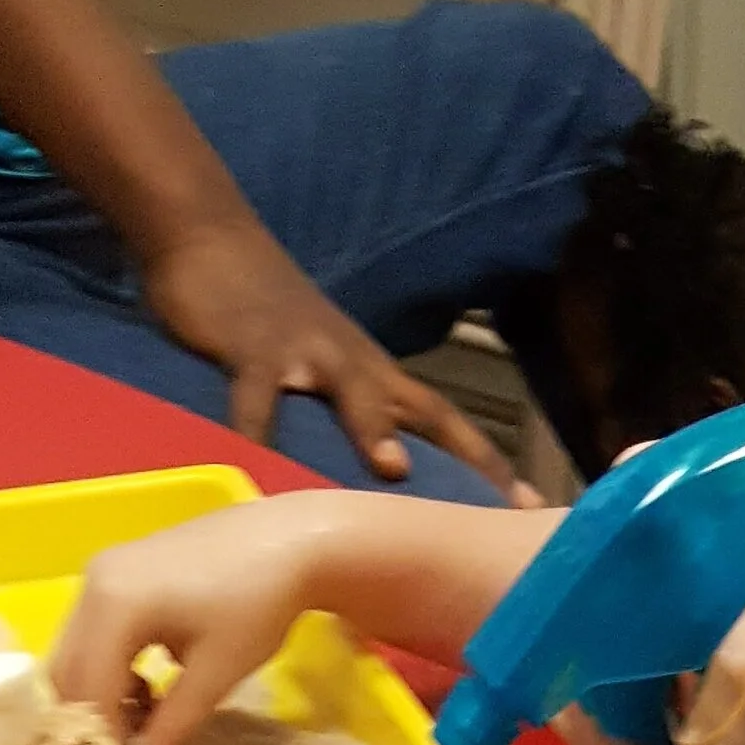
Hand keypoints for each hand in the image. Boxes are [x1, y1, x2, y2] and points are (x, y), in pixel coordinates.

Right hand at [55, 498, 351, 744]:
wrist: (288, 540)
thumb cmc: (257, 604)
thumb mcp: (218, 674)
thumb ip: (175, 720)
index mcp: (115, 605)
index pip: (89, 689)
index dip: (104, 738)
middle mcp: (94, 583)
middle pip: (69, 669)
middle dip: (94, 717)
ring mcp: (103, 572)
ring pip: (78, 650)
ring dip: (101, 692)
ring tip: (146, 724)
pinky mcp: (119, 571)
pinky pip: (94, 630)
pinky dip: (110, 665)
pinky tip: (148, 687)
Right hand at [142, 215, 513, 496]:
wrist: (209, 234)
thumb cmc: (265, 313)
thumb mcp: (316, 367)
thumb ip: (342, 418)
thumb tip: (366, 483)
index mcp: (376, 374)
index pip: (447, 421)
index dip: (490, 464)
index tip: (535, 510)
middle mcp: (355, 365)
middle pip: (424, 411)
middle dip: (467, 456)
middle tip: (503, 508)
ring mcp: (306, 354)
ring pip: (353, 393)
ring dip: (374, 429)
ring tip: (393, 471)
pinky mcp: (251, 349)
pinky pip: (255, 400)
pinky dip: (256, 437)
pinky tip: (256, 477)